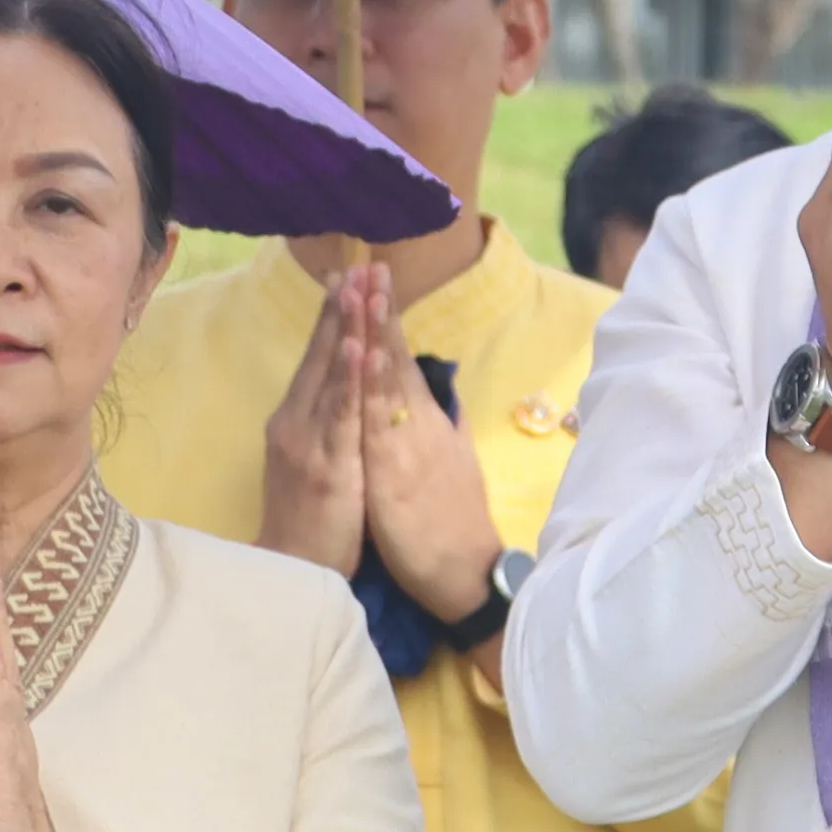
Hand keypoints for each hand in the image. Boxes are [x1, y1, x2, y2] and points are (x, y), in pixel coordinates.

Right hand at [257, 270, 373, 573]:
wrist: (290, 571)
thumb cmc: (310, 522)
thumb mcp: (315, 462)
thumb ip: (326, 427)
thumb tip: (344, 394)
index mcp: (294, 420)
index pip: (316, 358)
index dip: (332, 318)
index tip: (347, 277)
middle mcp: (294, 421)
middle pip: (319, 354)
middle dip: (339, 308)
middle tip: (356, 264)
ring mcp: (307, 441)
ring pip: (328, 375)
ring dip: (345, 328)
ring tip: (359, 288)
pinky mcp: (324, 465)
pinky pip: (339, 414)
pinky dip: (348, 378)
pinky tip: (357, 347)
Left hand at [352, 286, 502, 623]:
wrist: (465, 571)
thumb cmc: (454, 521)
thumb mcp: (451, 464)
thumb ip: (445, 427)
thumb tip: (443, 400)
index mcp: (425, 421)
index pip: (402, 360)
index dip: (388, 318)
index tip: (375, 277)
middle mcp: (418, 424)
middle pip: (396, 356)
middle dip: (381, 308)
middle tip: (369, 260)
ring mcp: (407, 444)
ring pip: (388, 379)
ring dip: (377, 332)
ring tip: (368, 288)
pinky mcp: (396, 470)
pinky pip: (380, 421)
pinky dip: (372, 385)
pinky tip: (365, 355)